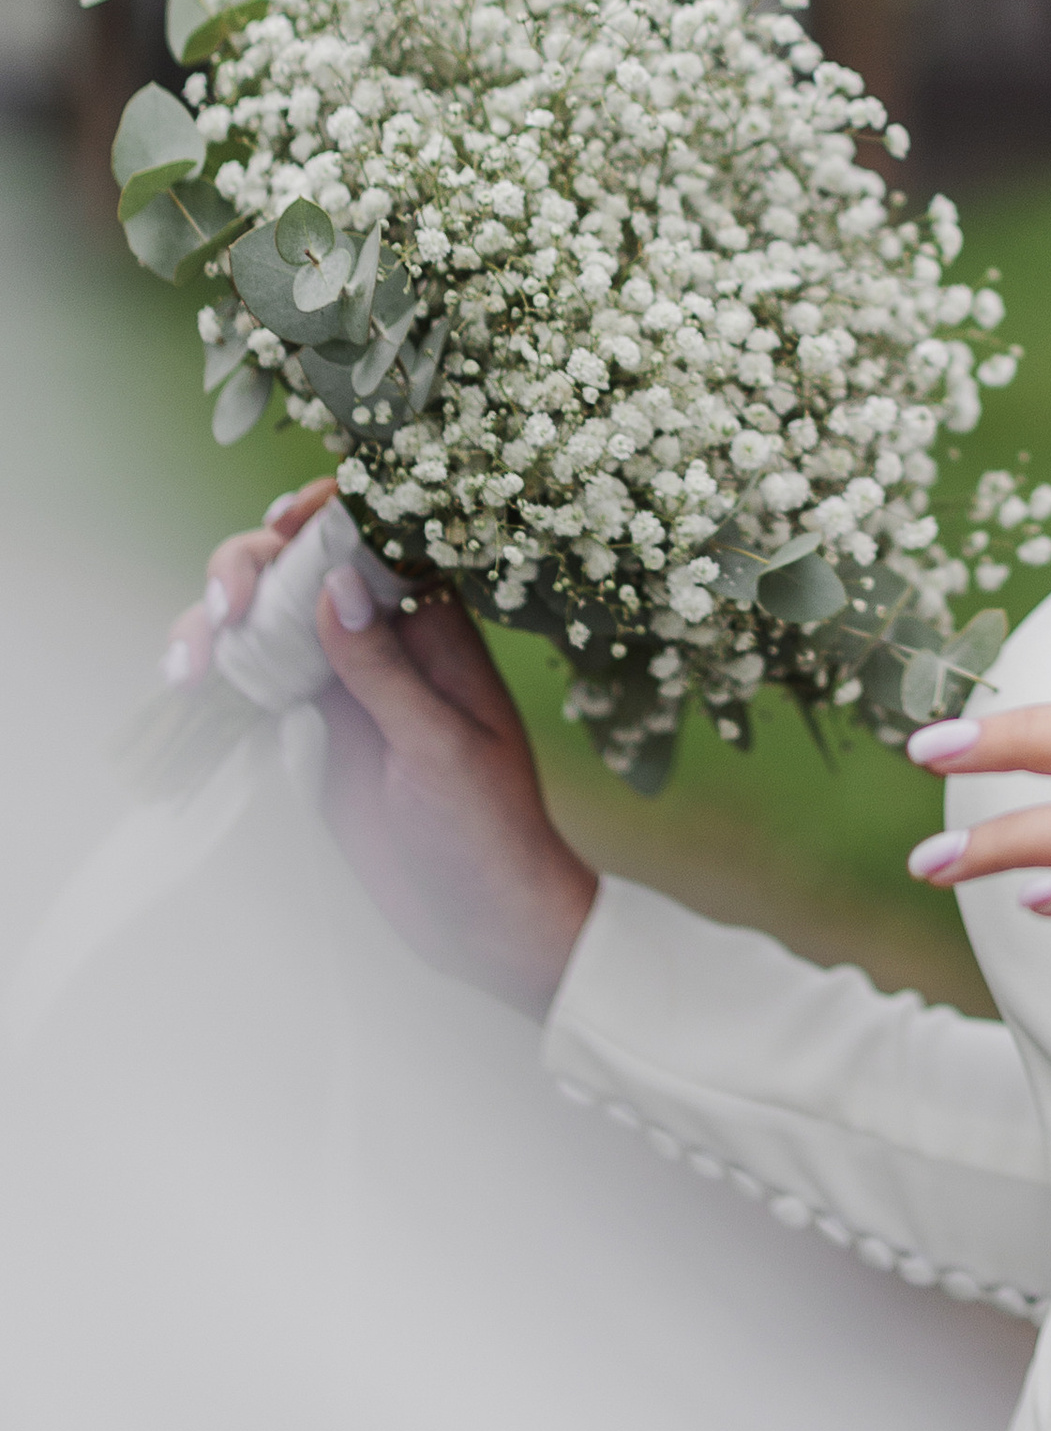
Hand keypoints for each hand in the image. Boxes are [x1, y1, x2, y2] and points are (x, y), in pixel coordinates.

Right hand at [167, 484, 598, 1019]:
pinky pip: (248, 682)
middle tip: (226, 608)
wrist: (476, 920)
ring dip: (216, 622)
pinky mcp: (302, 731)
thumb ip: (385, 670)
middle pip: (303, 567)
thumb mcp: (440, 748)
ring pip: (264, 621)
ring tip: (191, 661)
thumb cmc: (485, 828)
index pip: (381, 536)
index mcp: (436, 628)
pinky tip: (185, 683)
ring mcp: (336, 684)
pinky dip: (212, 674)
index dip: (330, 510)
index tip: (283, 520)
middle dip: (253, 566)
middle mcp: (381, 641)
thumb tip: (334, 580)